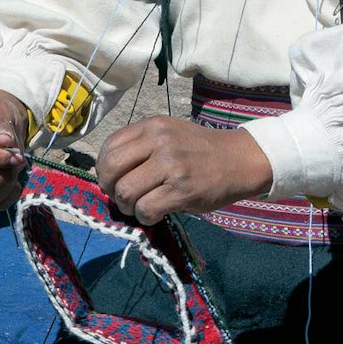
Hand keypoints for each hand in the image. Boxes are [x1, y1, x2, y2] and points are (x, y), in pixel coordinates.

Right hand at [0, 89, 29, 210]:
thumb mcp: (0, 111)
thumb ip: (0, 125)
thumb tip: (4, 141)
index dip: (2, 158)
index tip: (19, 155)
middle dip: (4, 175)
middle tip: (18, 163)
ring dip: (7, 187)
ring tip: (15, 171)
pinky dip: (6, 198)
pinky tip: (14, 185)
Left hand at [96, 116, 272, 224]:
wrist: (238, 160)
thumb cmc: (200, 150)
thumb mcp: (169, 134)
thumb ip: (141, 145)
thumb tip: (108, 172)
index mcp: (152, 126)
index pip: (109, 146)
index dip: (104, 168)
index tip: (113, 180)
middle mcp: (159, 141)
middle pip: (111, 169)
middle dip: (110, 188)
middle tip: (122, 197)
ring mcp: (171, 165)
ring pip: (126, 192)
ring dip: (127, 206)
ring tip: (139, 207)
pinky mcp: (182, 190)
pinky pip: (146, 209)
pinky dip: (144, 217)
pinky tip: (154, 214)